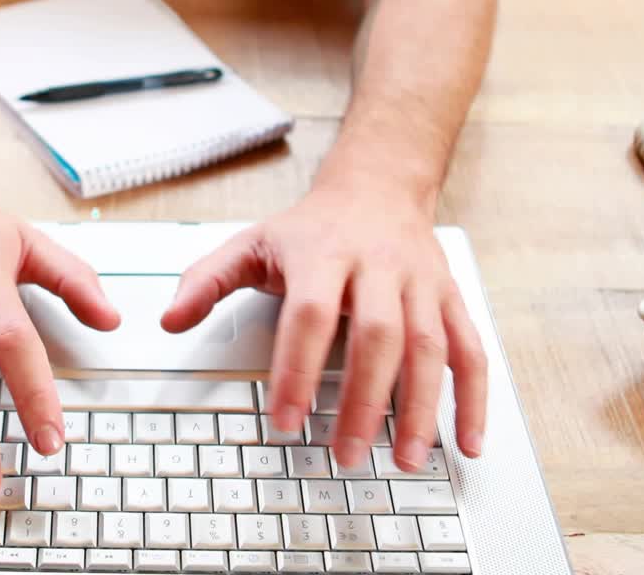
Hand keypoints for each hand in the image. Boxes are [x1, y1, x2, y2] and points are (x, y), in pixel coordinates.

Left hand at [161, 183, 486, 471]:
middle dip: (364, 401)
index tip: (284, 419)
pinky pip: (470, 350)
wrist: (377, 185)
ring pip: (429, 348)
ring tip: (404, 459)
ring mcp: (421, 283)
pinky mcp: (450, 298)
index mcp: (323, 254)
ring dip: (421, 408)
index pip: (309, 316)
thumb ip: (207, 281)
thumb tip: (169, 319)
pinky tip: (467, 443)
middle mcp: (378, 267)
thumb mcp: (251, 243)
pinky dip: (473, 399)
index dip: (297, 369)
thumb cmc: (310, 227)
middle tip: (345, 454)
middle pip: (378, 336)